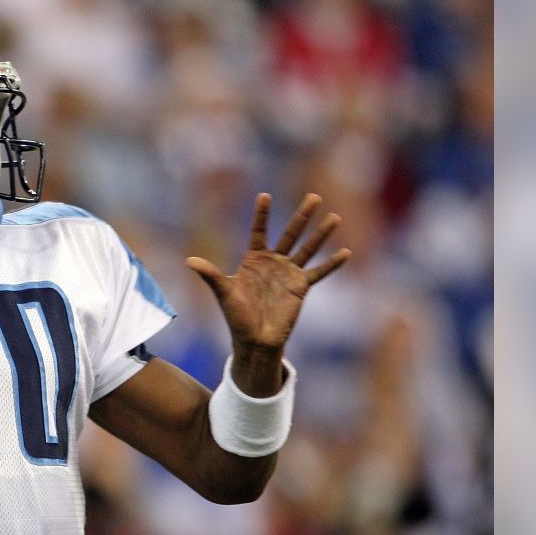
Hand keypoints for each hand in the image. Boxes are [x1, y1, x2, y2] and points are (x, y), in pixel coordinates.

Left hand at [186, 193, 350, 352]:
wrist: (254, 339)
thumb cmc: (236, 316)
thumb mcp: (223, 292)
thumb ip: (210, 275)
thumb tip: (189, 261)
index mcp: (254, 259)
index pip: (259, 231)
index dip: (261, 214)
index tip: (264, 195)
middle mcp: (273, 262)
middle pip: (291, 233)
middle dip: (302, 216)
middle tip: (314, 196)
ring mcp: (289, 273)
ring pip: (308, 248)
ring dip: (321, 234)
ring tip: (334, 216)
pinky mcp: (301, 287)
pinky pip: (319, 272)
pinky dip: (332, 264)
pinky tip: (346, 252)